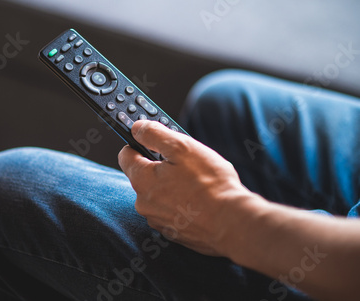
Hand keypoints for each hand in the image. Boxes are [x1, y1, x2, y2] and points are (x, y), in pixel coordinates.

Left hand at [118, 120, 259, 256]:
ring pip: (158, 193)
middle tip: (184, 162)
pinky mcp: (172, 232)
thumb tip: (137, 128)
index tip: (154, 139)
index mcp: (142, 180)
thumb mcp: (182, 147)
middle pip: (143, 175)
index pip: (126, 155)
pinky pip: (170, 210)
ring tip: (196, 182)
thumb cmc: (210, 185)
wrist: (233, 224)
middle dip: (160, 165)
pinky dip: (180, 202)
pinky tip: (198, 199)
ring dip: (171, 184)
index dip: (140, 143)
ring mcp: (157, 219)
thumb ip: (154, 134)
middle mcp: (143, 203)